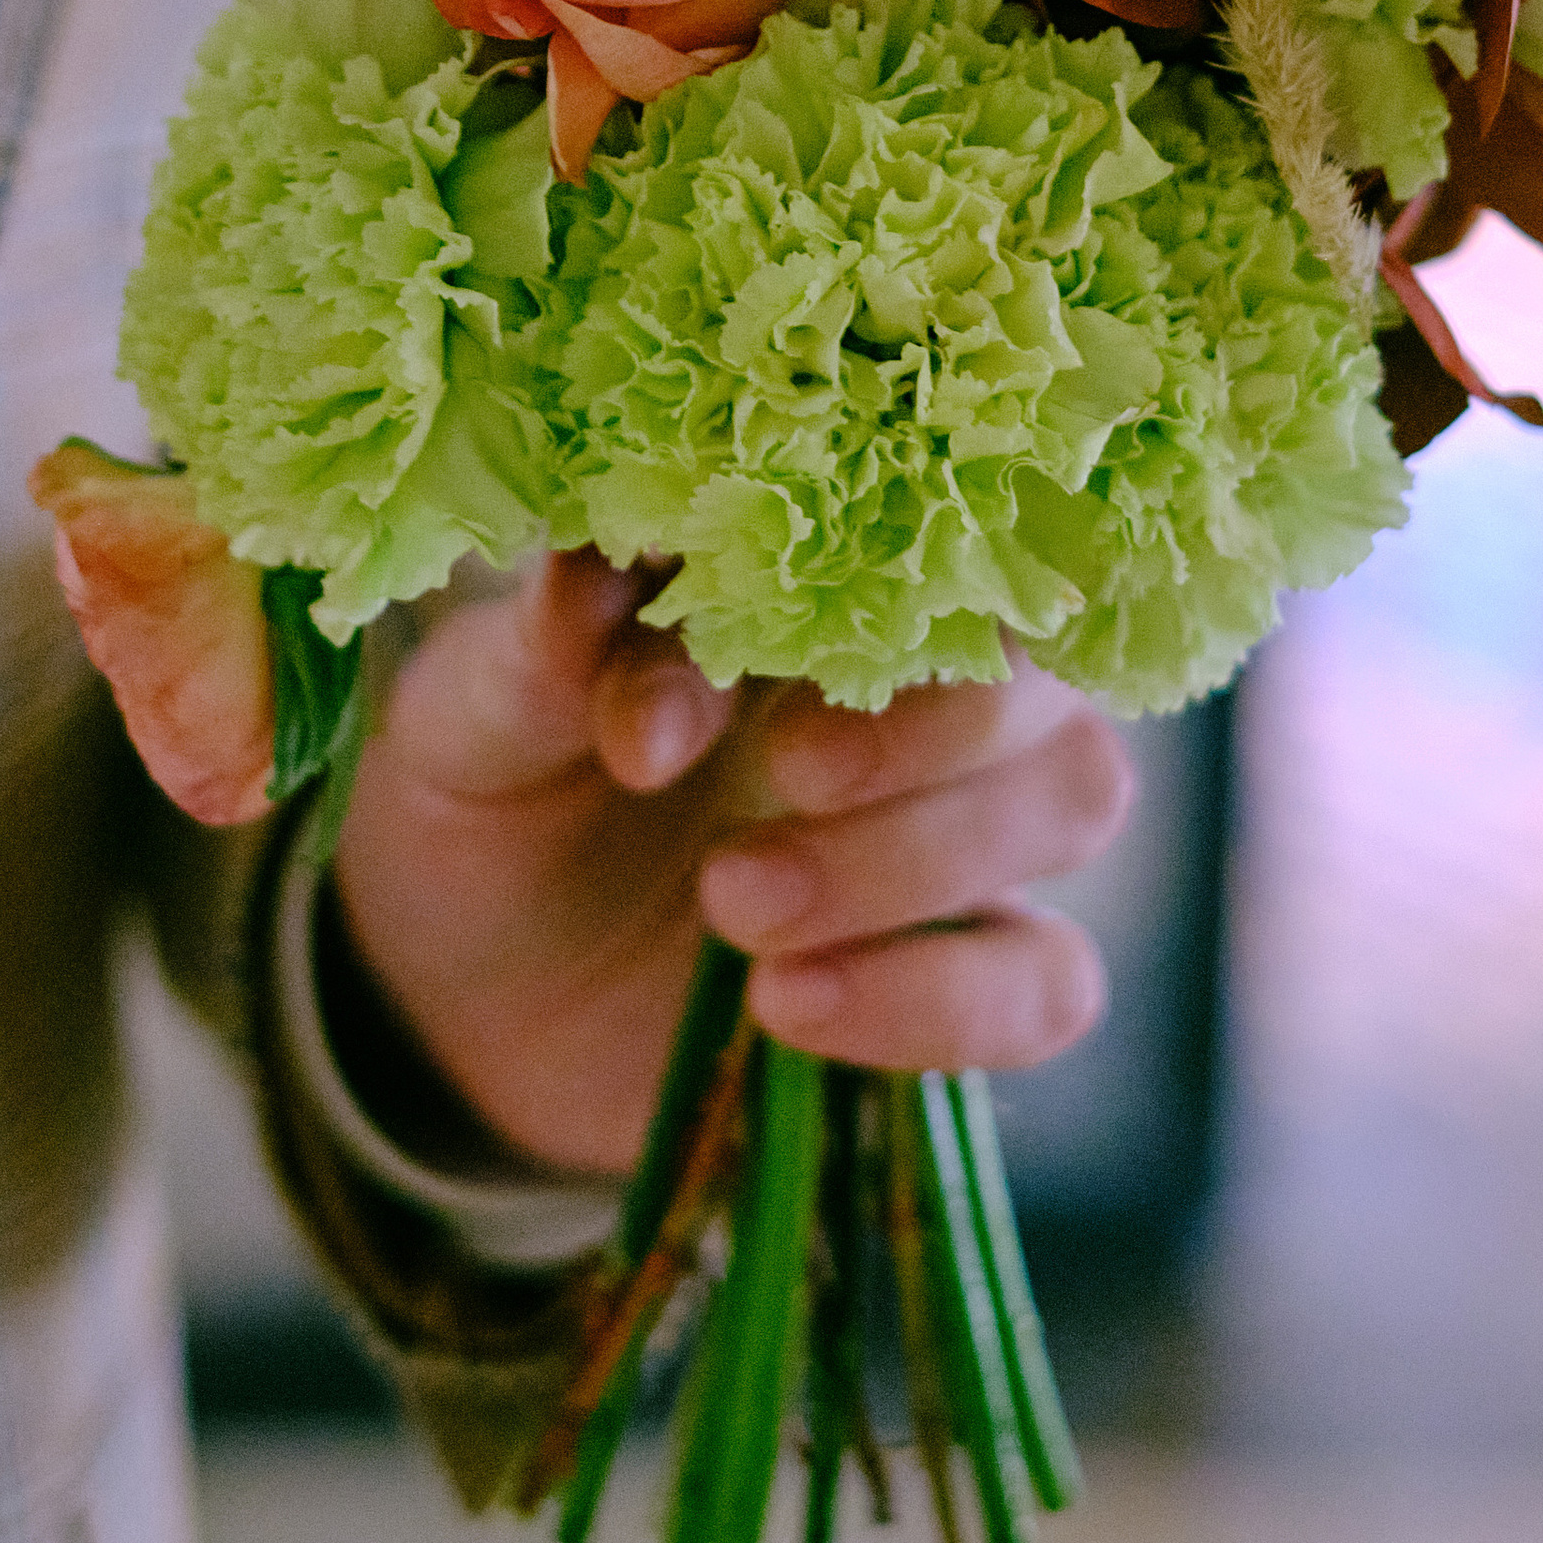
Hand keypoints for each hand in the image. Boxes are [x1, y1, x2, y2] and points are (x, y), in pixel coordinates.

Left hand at [330, 551, 1133, 1177]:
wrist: (468, 992)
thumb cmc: (497, 796)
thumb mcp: (477, 717)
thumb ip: (539, 654)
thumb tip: (587, 587)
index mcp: (818, 577)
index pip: (918, 537)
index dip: (844, 602)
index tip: (711, 689)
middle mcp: (925, 681)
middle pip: (1035, 661)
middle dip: (912, 734)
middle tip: (772, 786)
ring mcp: (966, 827)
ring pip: (1074, 798)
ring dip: (918, 860)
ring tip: (737, 907)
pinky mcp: (970, 974)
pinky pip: (1050, 983)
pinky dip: (936, 1000)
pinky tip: (791, 1005)